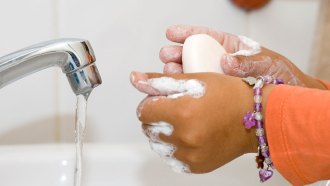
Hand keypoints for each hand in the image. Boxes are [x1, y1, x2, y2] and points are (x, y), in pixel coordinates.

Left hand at [130, 71, 273, 172]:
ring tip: (184, 122)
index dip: (152, 102)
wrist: (257, 119)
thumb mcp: (194, 80)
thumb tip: (135, 78)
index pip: (143, 110)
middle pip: (148, 128)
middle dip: (158, 117)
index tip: (163, 100)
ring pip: (158, 144)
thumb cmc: (230, 95)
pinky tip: (189, 136)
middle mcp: (184, 138)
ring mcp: (190, 155)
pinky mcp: (195, 167)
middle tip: (177, 109)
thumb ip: (160, 81)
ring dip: (164, 133)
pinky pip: (171, 158)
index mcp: (182, 113)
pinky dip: (175, 147)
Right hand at [160, 25, 325, 88]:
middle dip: (177, 53)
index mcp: (230, 47)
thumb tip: (226, 61)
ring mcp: (215, 79)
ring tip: (169, 72)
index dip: (187, 33)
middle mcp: (219, 62)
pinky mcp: (214, 95)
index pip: (206, 36)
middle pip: (193, 54)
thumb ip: (247, 62)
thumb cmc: (279, 77)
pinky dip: (186, 89)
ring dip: (177, 71)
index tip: (171, 33)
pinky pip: (198, 90)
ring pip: (191, 72)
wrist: (285, 103)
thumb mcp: (266, 64)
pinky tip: (177, 90)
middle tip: (166, 56)